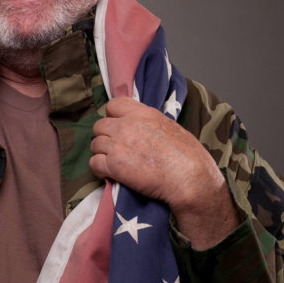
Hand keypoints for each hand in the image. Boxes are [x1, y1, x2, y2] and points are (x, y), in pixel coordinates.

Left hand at [89, 97, 239, 248]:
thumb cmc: (189, 156)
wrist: (189, 178)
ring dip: (102, 154)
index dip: (113, 117)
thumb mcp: (172, 127)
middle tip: (115, 149)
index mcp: (142, 113)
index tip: (118, 127)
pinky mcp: (114, 166)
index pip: (113, 105)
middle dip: (105, 137)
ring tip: (114, 163)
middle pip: (99, 126)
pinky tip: (110, 174)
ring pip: (95, 145)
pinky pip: (93, 164)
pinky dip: (99, 169)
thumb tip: (145, 129)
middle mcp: (127, 125)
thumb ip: (151, 124)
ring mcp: (118, 145)